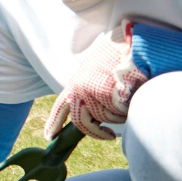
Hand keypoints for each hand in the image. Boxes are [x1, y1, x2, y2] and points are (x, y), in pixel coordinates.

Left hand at [44, 22, 146, 140]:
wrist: (130, 44)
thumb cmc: (116, 60)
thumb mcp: (95, 75)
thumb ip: (89, 95)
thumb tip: (93, 120)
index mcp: (74, 84)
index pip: (60, 108)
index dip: (54, 124)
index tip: (49, 136)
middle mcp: (79, 89)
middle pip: (82, 122)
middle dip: (97, 132)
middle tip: (109, 136)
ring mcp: (92, 92)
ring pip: (106, 118)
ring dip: (119, 115)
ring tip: (127, 97)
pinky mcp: (107, 94)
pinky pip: (119, 112)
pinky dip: (127, 108)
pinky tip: (132, 93)